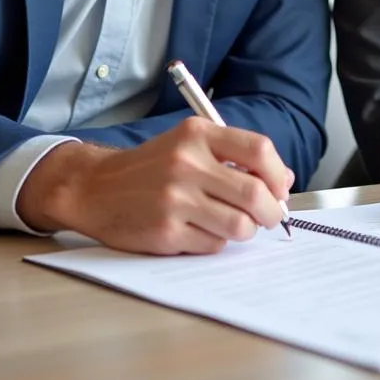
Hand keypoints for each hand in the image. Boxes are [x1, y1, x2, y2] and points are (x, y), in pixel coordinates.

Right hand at [16, 116, 293, 254]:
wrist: (96, 187)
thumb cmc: (152, 166)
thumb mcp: (191, 145)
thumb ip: (235, 155)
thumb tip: (283, 181)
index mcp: (198, 134)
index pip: (259, 150)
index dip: (278, 174)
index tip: (280, 188)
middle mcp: (187, 163)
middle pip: (255, 194)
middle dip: (272, 212)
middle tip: (270, 216)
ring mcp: (175, 199)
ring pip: (239, 225)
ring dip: (246, 230)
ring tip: (234, 224)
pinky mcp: (165, 231)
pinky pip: (213, 244)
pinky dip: (216, 242)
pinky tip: (200, 230)